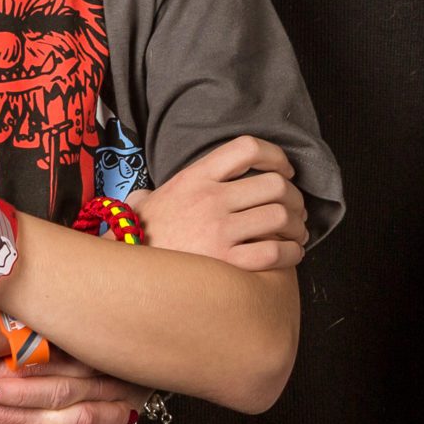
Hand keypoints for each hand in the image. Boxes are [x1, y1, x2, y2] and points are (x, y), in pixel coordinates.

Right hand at [132, 135, 307, 271]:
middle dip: (295, 197)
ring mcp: (217, 231)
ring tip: (296, 233)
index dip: (276, 156)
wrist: (126, 276)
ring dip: (297, 225)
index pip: (247, 148)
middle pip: (274, 184)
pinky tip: (290, 254)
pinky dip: (291, 252)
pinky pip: (274, 252)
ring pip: (279, 216)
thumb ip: (156, 192)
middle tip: (296, 210)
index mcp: (195, 177)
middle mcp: (209, 199)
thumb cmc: (142, 239)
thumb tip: (141, 198)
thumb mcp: (147, 203)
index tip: (285, 171)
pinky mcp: (225, 263)